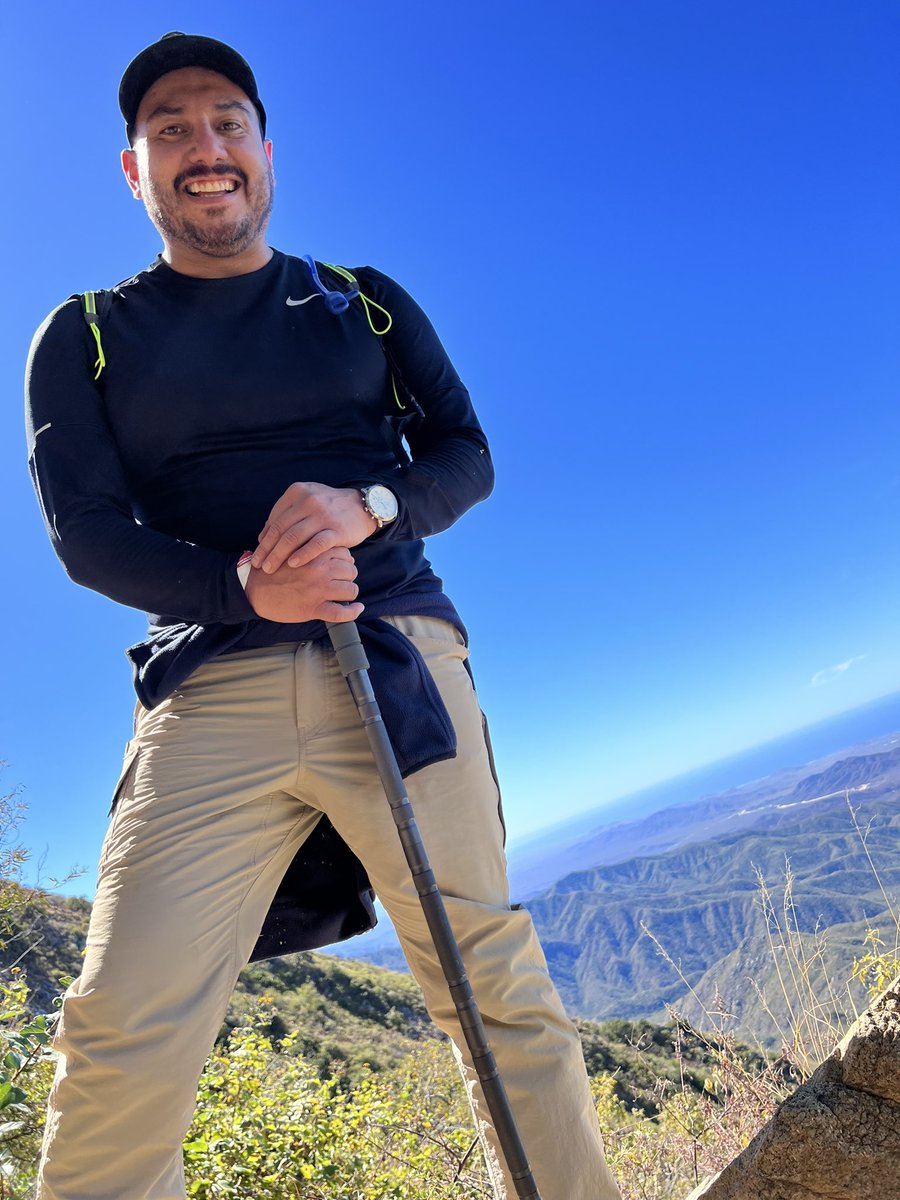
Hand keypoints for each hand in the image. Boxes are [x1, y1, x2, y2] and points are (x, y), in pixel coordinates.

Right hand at [244, 547, 362, 622]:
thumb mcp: (288, 548)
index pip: (345, 553)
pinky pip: (342, 613)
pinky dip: (352, 612)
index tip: (338, 565)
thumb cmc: (270, 569)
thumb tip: (325, 541)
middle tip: (339, 579)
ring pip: (350, 589)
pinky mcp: (315, 609)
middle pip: (351, 570)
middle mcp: (320, 570)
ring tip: (342, 593)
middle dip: (347, 575)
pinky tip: (356, 608)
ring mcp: (319, 590)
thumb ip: (308, 545)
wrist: (253, 591)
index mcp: (313, 553)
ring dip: (348, 591)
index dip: (343, 560)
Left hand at [252, 482, 376, 574]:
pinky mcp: (336, 530)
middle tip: (259, 565)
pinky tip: (292, 564)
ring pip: (294, 537)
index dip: (264, 539)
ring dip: (279, 555)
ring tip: (270, 568)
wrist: (362, 506)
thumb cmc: (329, 508)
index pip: (274, 519)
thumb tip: (262, 537)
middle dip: (267, 550)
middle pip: (281, 529)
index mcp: (297, 492)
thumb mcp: (306, 502)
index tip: (256, 554)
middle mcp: (308, 501)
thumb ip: (285, 516)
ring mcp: (323, 515)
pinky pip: (316, 544)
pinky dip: (302, 555)